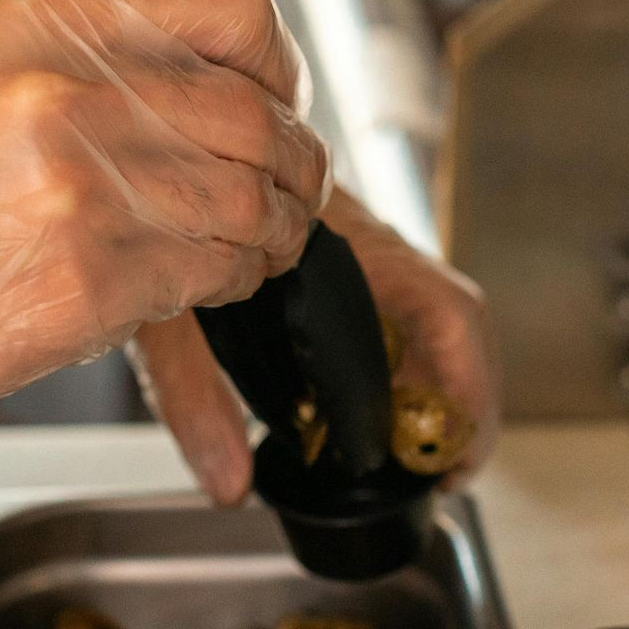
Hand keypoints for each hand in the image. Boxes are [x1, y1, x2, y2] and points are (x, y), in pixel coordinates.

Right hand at [0, 0, 329, 460]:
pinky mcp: (89, 277)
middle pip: (257, 119)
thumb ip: (86, 65)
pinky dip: (224, 287)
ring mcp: (84, 183)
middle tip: (283, 200)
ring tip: (248, 253)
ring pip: (249, 204)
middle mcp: (75, 88)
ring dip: (268, 237)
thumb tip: (195, 90)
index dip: (278, 63)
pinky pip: (208, 276)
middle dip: (290, 170)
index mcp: (49, 22)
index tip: (277, 100)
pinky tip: (198, 290)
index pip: (231, 7)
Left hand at [132, 184, 497, 505]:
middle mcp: (372, 248)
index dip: (469, 395)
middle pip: (458, 324)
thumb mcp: (168, 317)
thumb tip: (228, 486)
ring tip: (407, 453)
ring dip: (435, 388)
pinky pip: (401, 314)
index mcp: (351, 253)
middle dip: (463, 406)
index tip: (452, 462)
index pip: (448, 318)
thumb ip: (193, 398)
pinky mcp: (346, 257)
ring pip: (435, 320)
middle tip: (438, 473)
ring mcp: (366, 251)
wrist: (159, 143)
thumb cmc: (168, 199)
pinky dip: (403, 368)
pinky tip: (368, 411)